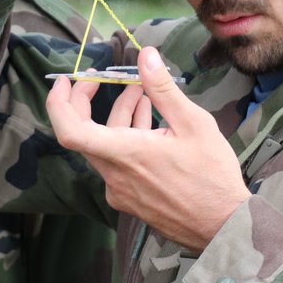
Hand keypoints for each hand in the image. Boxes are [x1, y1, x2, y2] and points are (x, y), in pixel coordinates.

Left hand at [46, 46, 250, 250]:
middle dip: (89, 101)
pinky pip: (118, 163)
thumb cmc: (212, 176)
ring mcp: (121, 191)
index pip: (70, 131)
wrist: (224, 226)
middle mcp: (115, 176)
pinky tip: (149, 123)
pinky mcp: (131, 200)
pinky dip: (126, 139)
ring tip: (141, 93)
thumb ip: (163, 88)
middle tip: (102, 78)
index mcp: (125, 155)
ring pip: (105, 146)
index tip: (64, 82)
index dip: (58, 104)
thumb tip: (145, 55)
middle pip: (84, 134)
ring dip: (117, 117)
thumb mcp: (193, 123)